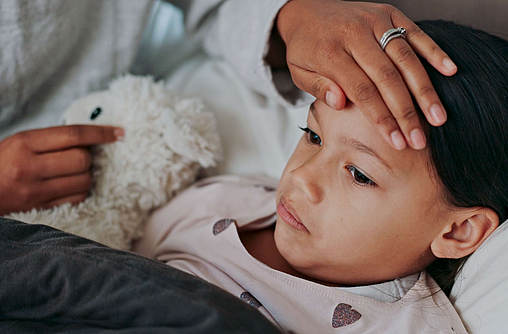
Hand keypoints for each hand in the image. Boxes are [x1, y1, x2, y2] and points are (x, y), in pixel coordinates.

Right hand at [0, 125, 123, 215]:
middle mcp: (30, 166)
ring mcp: (35, 190)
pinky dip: (80, 190)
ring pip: (83, 181)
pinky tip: (70, 185)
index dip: (101, 133)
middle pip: (82, 159)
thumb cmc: (0, 162)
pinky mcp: (40, 208)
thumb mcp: (18, 142)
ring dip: (86, 175)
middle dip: (88, 157)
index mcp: (24, 143)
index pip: (73, 134)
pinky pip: (76, 198)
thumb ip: (50, 140)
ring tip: (72, 172)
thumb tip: (89, 138)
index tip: (119, 133)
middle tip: (79, 156)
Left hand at [270, 0, 457, 149]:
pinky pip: (415, 32)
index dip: (381, 119)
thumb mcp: (299, 71)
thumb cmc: (305, 47)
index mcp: (330, 52)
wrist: (307, 10)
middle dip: (406, 112)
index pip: (362, 91)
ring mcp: (375, 20)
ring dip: (425, 90)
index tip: (396, 142)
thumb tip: (340, 103)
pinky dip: (434, 51)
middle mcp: (355, 34)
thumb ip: (318, 87)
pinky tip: (450, 71)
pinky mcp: (389, 12)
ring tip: (439, 117)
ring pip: (406, 58)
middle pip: (387, 78)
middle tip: (419, 140)